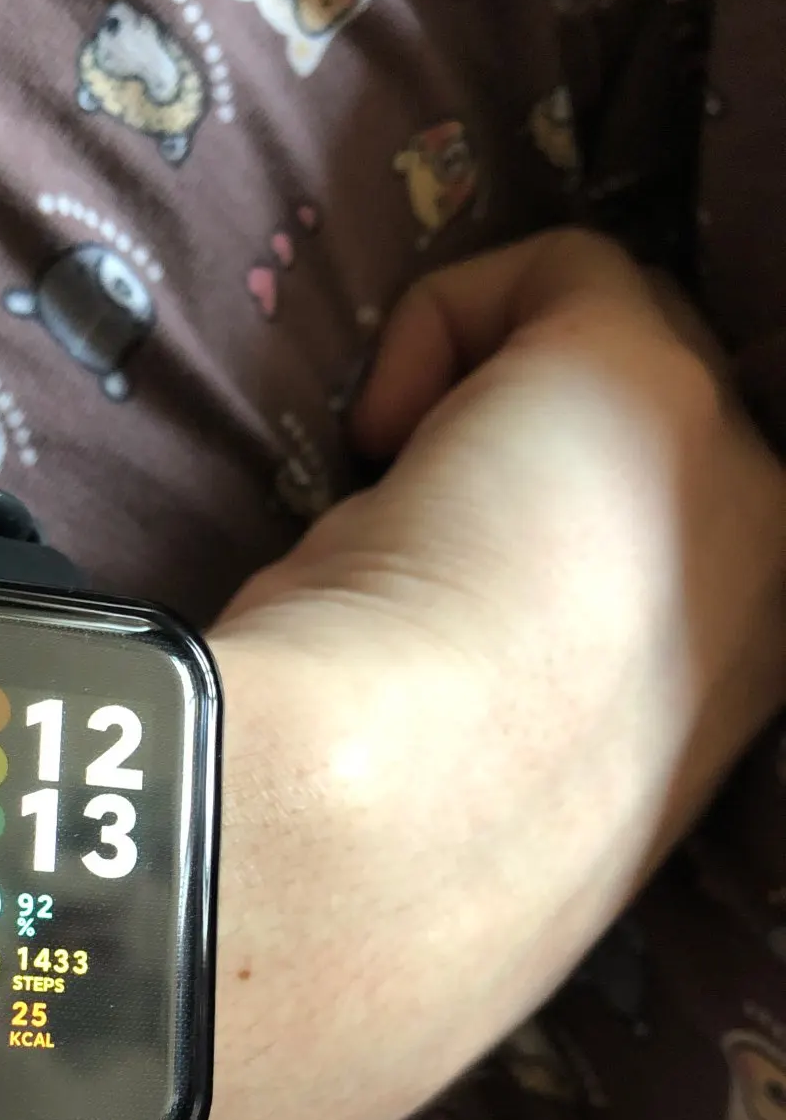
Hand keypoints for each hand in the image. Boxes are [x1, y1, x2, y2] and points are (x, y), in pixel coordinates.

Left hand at [175, 230, 785, 1119]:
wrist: (391, 838)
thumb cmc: (403, 842)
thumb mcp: (476, 769)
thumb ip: (505, 700)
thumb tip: (427, 667)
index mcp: (732, 700)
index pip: (665, 570)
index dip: (548, 551)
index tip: (447, 596)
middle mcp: (766, 588)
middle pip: (644, 455)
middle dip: (517, 468)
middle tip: (404, 550)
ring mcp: (730, 475)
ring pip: (606, 358)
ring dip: (485, 410)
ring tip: (388, 513)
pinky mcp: (647, 378)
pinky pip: (554, 277)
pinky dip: (441, 329)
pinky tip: (373, 437)